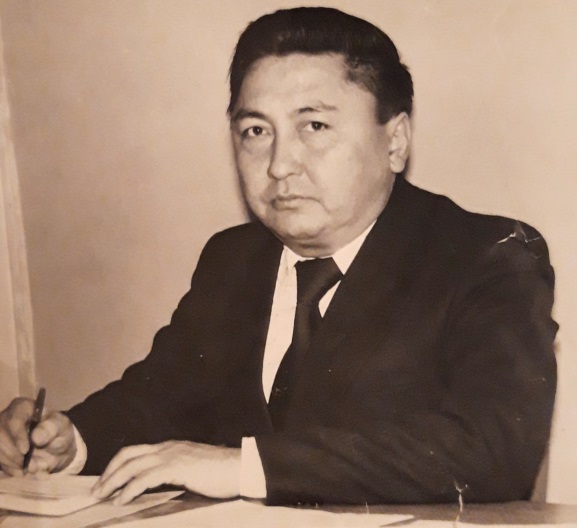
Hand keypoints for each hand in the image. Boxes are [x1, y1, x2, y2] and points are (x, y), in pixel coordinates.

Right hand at [0, 398, 76, 475]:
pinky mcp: (0, 449)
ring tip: (32, 470)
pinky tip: (21, 473)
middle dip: (15, 455)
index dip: (17, 436)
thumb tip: (36, 437)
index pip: (14, 420)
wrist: (55, 445)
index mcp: (22, 407)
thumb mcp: (60, 426)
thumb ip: (51, 429)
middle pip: (0, 437)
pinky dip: (9, 470)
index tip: (25, 450)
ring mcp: (0, 435)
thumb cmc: (57, 430)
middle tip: (33, 467)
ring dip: (13, 465)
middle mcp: (5, 419)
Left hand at [92, 441, 240, 504]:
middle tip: (96, 491)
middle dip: (109, 473)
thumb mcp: (191, 470)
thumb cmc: (219, 472)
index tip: (105, 481)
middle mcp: (167, 448)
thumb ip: (174, 473)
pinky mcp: (177, 467)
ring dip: (113, 481)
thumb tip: (157, 486)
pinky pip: (146, 478)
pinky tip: (122, 499)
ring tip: (102, 496)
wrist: (239, 467)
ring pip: (132, 465)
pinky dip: (130, 488)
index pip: (135, 451)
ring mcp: (171, 456)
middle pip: (128, 455)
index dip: (117, 465)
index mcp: (170, 447)